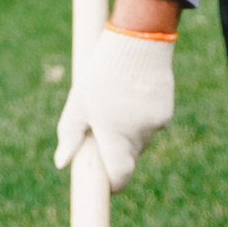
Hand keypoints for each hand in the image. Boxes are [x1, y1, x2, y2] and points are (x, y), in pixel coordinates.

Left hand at [54, 25, 176, 188]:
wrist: (137, 41)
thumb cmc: (101, 73)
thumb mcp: (79, 102)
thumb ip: (71, 135)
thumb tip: (62, 163)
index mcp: (114, 134)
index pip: (120, 175)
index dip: (113, 184)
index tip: (106, 185)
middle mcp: (138, 133)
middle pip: (128, 158)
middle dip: (116, 151)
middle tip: (103, 126)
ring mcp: (155, 123)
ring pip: (140, 141)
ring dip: (129, 133)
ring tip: (118, 103)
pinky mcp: (166, 111)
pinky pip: (151, 125)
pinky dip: (141, 119)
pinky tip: (134, 95)